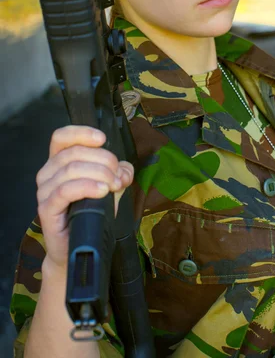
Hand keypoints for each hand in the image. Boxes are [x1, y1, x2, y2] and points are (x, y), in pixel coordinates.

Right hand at [36, 125, 133, 270]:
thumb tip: (124, 169)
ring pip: (71, 169)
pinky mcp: (46, 209)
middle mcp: (48, 173)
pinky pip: (65, 190)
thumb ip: (118, 173)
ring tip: (114, 186)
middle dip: (103, 160)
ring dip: (99, 174)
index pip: (61, 137)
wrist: (78, 247)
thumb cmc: (90, 214)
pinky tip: (102, 191)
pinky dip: (87, 187)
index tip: (102, 139)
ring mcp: (45, 191)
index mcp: (58, 162)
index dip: (81, 133)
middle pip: (73, 153)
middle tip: (118, 175)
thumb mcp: (109, 187)